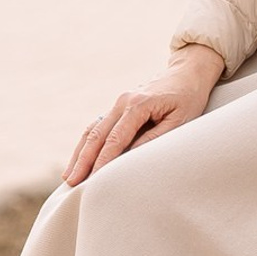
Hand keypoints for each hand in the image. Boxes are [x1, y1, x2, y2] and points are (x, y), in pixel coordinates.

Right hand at [66, 44, 226, 185]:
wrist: (188, 72)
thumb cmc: (188, 97)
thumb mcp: (179, 120)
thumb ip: (154, 138)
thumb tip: (130, 159)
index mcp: (138, 104)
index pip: (115, 139)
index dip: (102, 162)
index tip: (92, 181)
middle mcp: (123, 101)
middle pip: (97, 134)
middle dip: (83, 160)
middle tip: (71, 183)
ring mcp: (119, 102)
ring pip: (92, 129)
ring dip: (80, 152)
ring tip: (68, 176)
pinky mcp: (119, 106)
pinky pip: (98, 125)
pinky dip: (87, 143)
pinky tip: (79, 158)